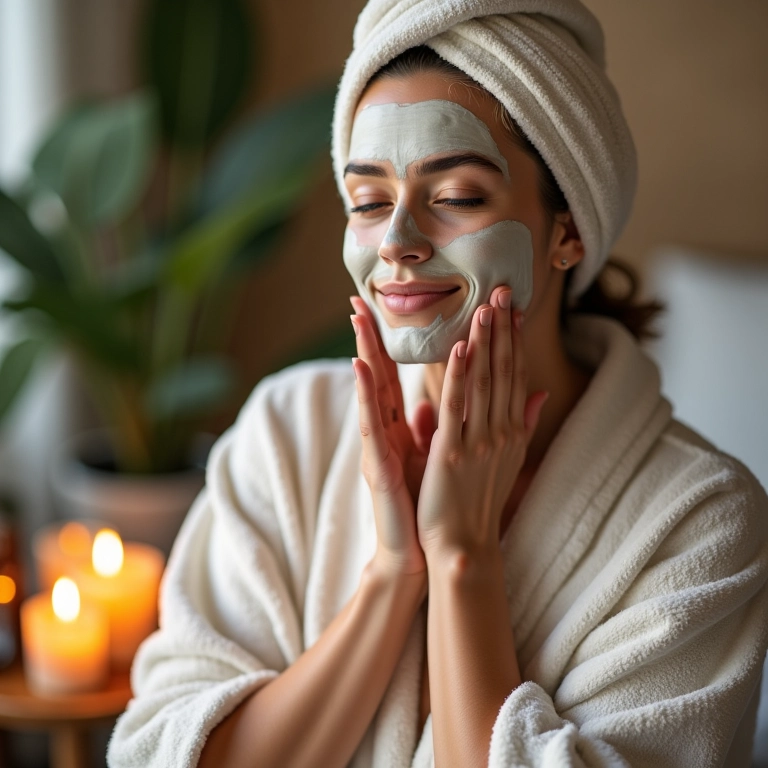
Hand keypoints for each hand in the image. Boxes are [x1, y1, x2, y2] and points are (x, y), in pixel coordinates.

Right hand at [351, 298, 430, 576]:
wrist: (421, 552)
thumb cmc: (423, 506)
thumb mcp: (428, 459)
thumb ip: (427, 430)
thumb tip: (429, 404)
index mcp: (399, 429)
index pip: (391, 379)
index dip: (386, 344)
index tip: (380, 310)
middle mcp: (384, 432)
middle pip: (376, 376)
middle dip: (367, 337)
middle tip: (358, 300)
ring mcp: (378, 446)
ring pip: (369, 392)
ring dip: (363, 352)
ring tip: (356, 319)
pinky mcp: (379, 463)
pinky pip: (372, 423)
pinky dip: (365, 393)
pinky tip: (359, 366)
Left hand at [416, 286, 547, 558]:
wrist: (464, 546)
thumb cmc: (480, 503)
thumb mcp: (509, 460)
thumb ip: (523, 423)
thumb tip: (541, 392)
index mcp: (511, 431)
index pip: (514, 376)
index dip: (514, 340)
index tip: (513, 308)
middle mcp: (500, 432)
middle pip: (503, 372)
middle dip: (502, 331)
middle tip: (503, 291)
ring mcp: (478, 442)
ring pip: (483, 383)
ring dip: (485, 343)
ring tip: (485, 307)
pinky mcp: (452, 453)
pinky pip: (457, 408)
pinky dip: (459, 377)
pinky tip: (461, 348)